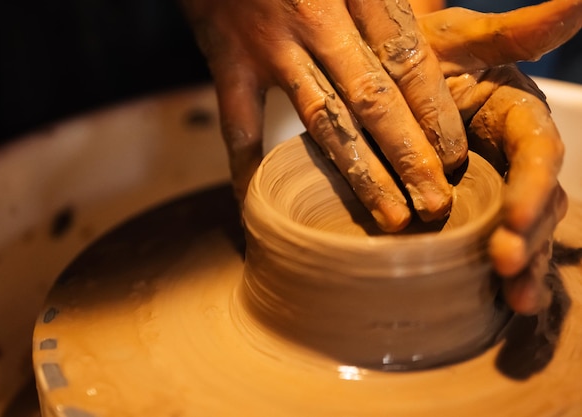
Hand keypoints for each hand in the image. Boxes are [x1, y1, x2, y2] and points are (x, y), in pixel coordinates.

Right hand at [180, 0, 466, 231]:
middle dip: (409, 157)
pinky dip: (247, 167)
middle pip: (373, 99)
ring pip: (322, 120)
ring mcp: (268, 44)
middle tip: (435, 206)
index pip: (407, 59)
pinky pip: (238, 123)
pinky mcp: (226, 59)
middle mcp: (316, 17)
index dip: (435, 113)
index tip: (454, 159)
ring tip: (390, 218)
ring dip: (360, 174)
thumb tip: (457, 14)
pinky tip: (260, 205)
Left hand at [418, 1, 581, 313]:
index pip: (538, 153)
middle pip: (536, 202)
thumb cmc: (411, 54)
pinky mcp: (467, 212)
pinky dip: (495, 274)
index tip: (518, 219)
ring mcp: (490, 187)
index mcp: (515, 114)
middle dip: (527, 237)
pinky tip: (498, 304)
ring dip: (521, 265)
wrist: (374, 74)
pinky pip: (489, 242)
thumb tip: (578, 2)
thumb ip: (512, 34)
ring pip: (521, 230)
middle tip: (504, 266)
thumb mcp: (455, 42)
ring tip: (513, 300)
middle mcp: (510, 156)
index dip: (534, 186)